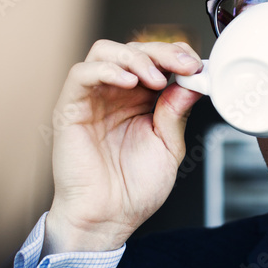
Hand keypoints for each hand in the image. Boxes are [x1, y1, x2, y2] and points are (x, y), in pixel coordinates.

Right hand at [42, 39, 202, 254]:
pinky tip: (130, 83)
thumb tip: (192, 82)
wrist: (109, 218)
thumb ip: (177, 112)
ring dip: (135, 57)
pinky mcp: (71, 108)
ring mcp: (92, 98)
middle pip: (134, 49)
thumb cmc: (135, 189)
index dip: (176, 55)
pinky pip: (82, 74)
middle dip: (162, 52)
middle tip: (183, 66)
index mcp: (141, 100)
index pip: (156, 60)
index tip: (196, 66)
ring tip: (156, 79)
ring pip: (106, 52)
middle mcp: (116, 94)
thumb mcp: (169, 146)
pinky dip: (107, 70)